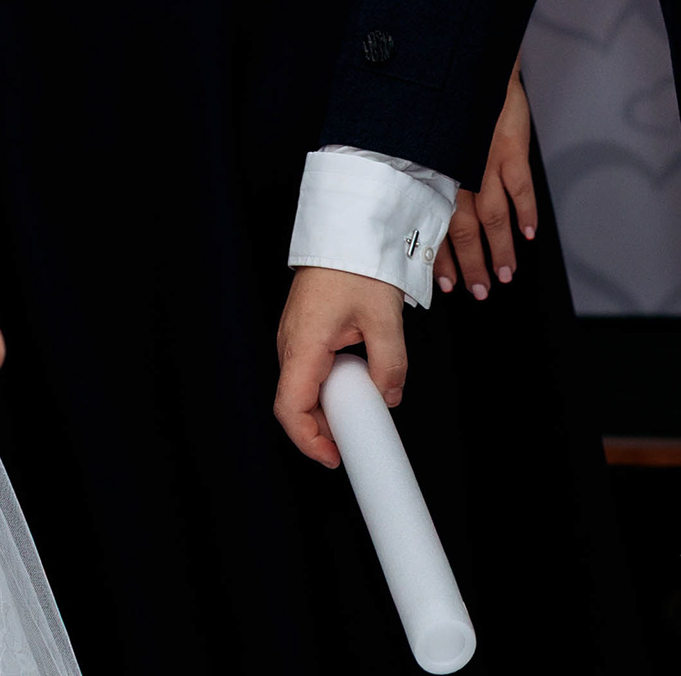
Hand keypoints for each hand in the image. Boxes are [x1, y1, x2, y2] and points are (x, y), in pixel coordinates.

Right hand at [274, 265, 407, 468]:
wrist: (347, 224)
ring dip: (328, 404)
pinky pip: (309, 366)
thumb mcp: (384, 317)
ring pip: (303, 385)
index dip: (308, 441)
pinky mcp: (303, 327)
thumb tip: (389, 396)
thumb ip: (389, 364)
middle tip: (355, 437)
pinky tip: (354, 379)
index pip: (290, 409)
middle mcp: (290, 343)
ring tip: (361, 408)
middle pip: (296, 402)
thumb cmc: (357, 260)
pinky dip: (329, 383)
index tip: (333, 457)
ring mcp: (294, 335)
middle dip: (322, 428)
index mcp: (303, 344)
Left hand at [435, 59, 539, 301]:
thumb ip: (414, 167)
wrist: (465, 60)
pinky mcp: (510, 148)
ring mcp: (484, 162)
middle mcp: (455, 172)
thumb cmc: (437, 98)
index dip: (441, 258)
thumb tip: (403, 198)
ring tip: (506, 274)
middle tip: (480, 290)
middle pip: (465, 230)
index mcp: (429, 172)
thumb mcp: (414, 134)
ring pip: (494, 217)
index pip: (434, 225)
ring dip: (501, 249)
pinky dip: (527, 214)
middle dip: (473, 264)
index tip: (447, 284)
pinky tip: (529, 234)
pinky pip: (520, 189)